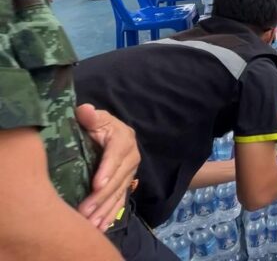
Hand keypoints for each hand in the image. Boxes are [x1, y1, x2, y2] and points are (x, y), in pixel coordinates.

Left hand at [75, 104, 139, 228]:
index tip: (96, 185)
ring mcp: (130, 172)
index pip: (115, 155)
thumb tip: (85, 110)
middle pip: (118, 179)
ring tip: (92, 224)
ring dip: (106, 210)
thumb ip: (90, 116)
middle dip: (102, 197)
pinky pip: (121, 200)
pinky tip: (102, 226)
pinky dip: (112, 214)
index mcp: (123, 139)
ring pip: (119, 192)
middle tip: (85, 212)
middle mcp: (131, 156)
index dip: (107, 170)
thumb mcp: (96, 118)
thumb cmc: (97, 124)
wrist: (108, 132)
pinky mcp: (126, 183)